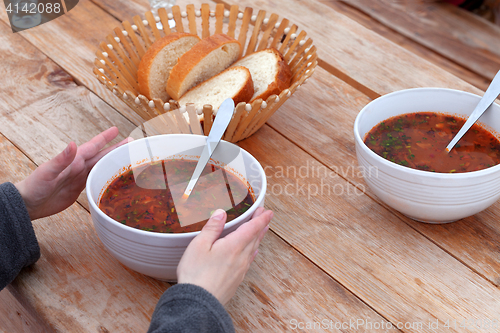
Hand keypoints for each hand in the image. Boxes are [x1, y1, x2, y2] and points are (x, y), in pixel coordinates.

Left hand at [15, 127, 129, 219]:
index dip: (105, 138)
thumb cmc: (35, 187)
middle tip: (131, 143)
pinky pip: (97, 179)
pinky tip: (115, 178)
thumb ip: (61, 159)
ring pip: (101, 167)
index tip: (116, 129)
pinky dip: (107, 177)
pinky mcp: (80, 189)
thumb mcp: (48, 172)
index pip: (93, 147)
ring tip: (128, 158)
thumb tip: (73, 144)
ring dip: (114, 162)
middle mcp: (78, 166)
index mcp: (73, 160)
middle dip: (116, 148)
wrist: (28, 204)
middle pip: (101, 155)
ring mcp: (79, 177)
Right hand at [177, 207, 272, 304]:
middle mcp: (241, 257)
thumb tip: (220, 213)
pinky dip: (253, 252)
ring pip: (253, 249)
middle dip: (261, 225)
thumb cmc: (196, 274)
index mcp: (234, 246)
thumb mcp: (199, 245)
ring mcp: (240, 269)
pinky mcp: (236, 279)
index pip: (252, 228)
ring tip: (262, 231)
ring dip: (258, 238)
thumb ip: (212, 228)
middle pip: (255, 238)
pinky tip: (252, 253)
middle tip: (266, 216)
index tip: (268, 212)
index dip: (261, 218)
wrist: (199, 303)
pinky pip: (249, 261)